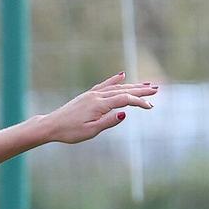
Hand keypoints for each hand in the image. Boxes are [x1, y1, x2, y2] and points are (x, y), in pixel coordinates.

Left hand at [38, 72, 156, 143]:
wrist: (51, 125)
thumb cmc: (70, 132)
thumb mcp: (90, 131)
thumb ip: (108, 122)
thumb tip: (125, 114)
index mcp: (99, 105)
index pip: (125, 100)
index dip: (139, 102)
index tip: (151, 106)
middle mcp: (97, 96)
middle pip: (123, 90)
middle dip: (141, 90)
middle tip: (156, 89)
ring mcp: (92, 94)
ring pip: (116, 87)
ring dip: (132, 85)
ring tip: (146, 84)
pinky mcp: (87, 95)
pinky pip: (105, 85)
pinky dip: (115, 80)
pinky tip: (122, 76)